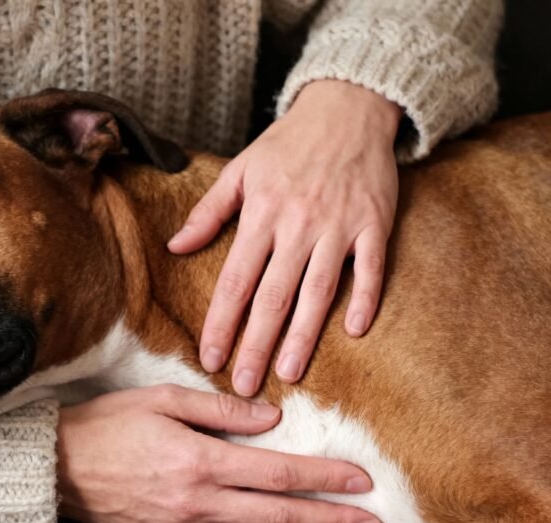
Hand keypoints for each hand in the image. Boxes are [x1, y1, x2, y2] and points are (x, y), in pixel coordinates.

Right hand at [57, 385, 382, 522]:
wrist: (59, 469)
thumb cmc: (109, 426)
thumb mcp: (162, 399)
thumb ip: (220, 410)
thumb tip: (271, 416)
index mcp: (200, 460)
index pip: (279, 473)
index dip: (324, 479)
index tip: (360, 481)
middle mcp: (200, 502)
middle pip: (280, 516)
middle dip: (331, 522)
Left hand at [169, 80, 400, 395]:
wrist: (347, 108)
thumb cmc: (288, 143)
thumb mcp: (240, 169)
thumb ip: (208, 212)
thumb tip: (175, 246)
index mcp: (260, 213)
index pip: (235, 280)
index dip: (222, 323)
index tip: (210, 359)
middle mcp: (298, 224)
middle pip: (272, 296)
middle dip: (255, 345)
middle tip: (244, 386)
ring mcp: (339, 226)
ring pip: (318, 291)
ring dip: (303, 335)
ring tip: (288, 374)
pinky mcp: (374, 224)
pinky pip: (370, 269)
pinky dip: (364, 299)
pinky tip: (354, 332)